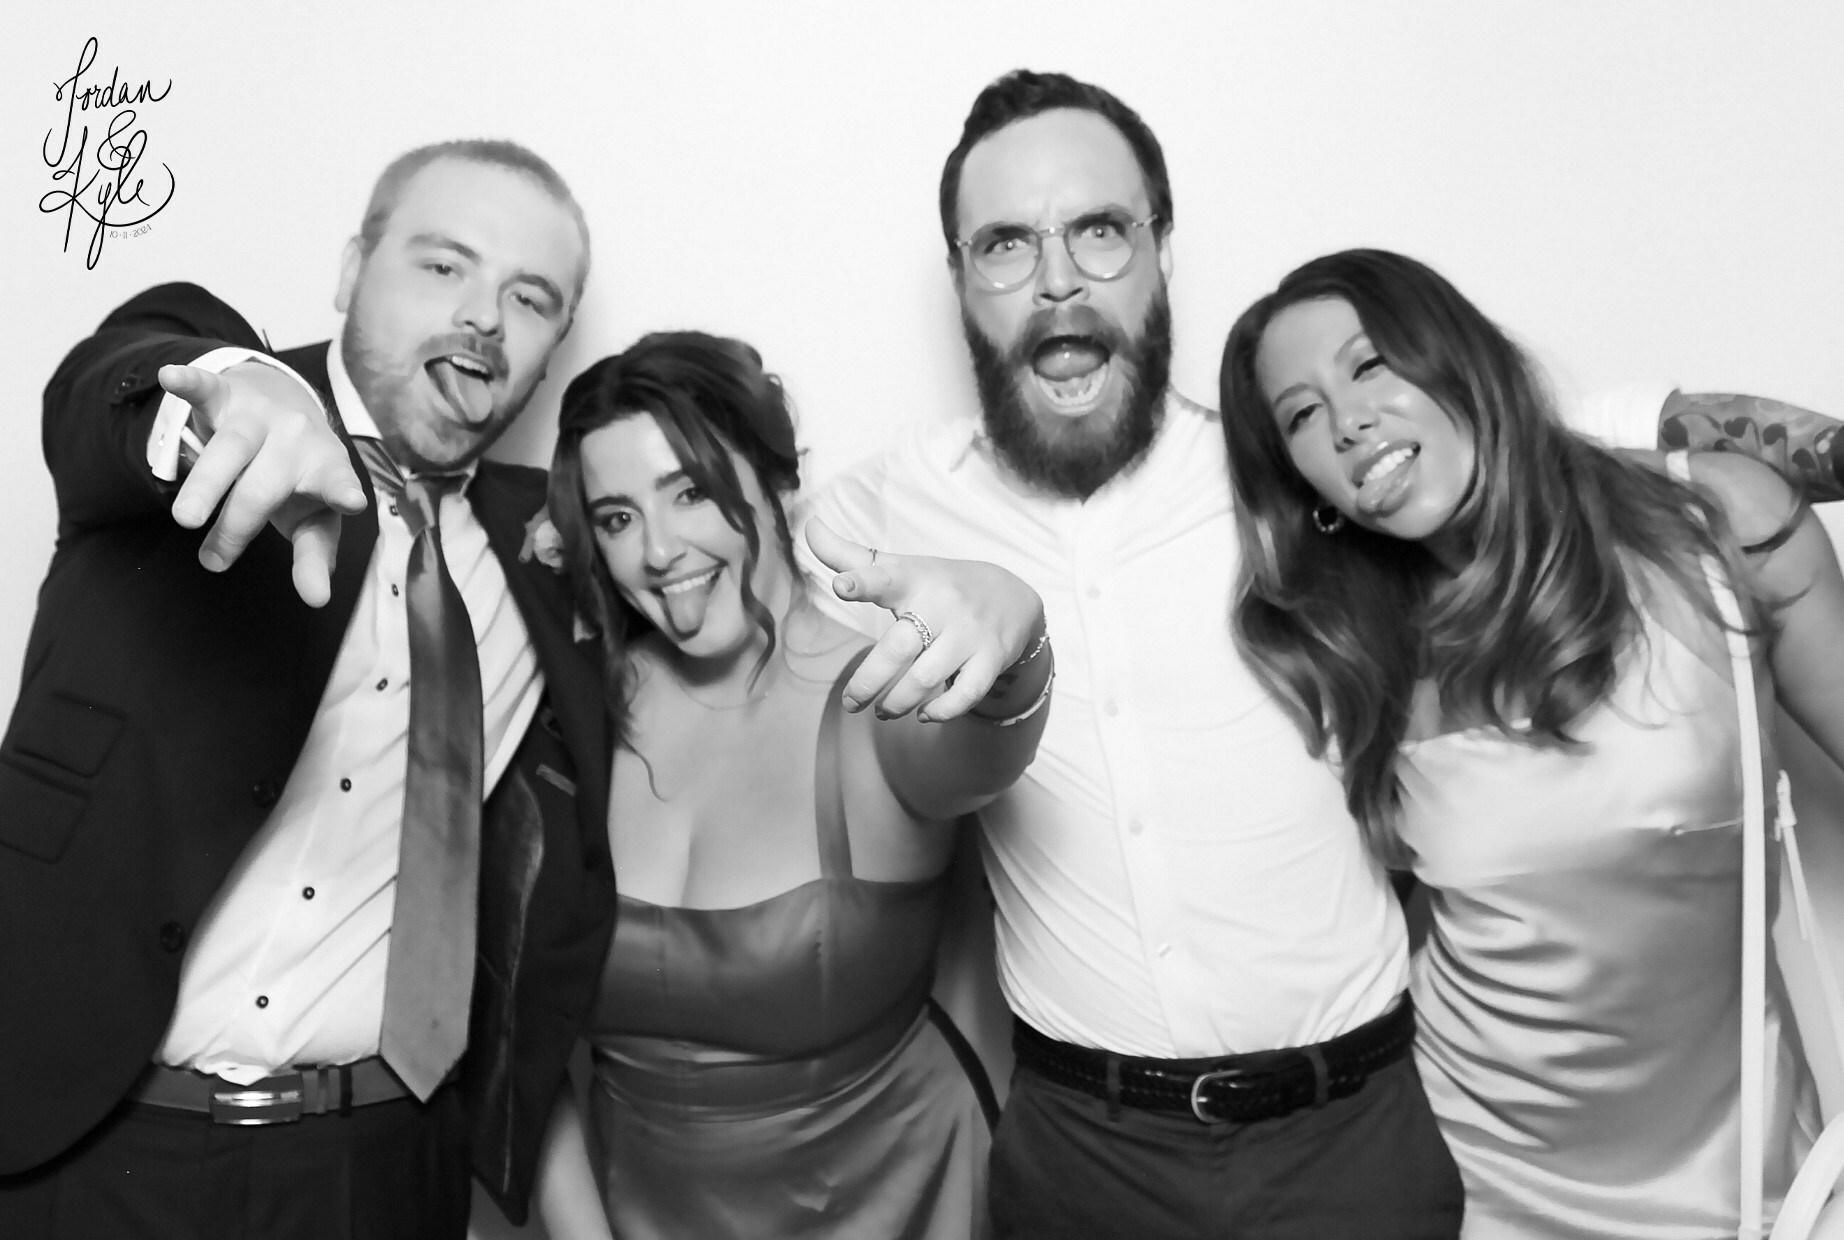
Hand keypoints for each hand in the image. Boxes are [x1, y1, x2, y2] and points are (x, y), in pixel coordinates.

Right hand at [160, 361, 367, 606]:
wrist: (289, 410)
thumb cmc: (301, 479)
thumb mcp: (313, 518)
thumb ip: (314, 557)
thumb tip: (317, 599)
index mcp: (326, 469)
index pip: (336, 483)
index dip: (342, 492)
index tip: (352, 503)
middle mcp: (296, 439)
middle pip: (263, 487)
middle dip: (237, 526)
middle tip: (214, 561)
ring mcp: (261, 417)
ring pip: (230, 450)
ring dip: (206, 484)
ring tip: (186, 519)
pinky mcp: (228, 397)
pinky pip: (208, 390)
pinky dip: (189, 384)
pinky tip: (171, 378)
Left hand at [804, 517, 1043, 721]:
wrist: (1013, 597)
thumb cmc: (940, 585)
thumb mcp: (900, 568)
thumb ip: (850, 556)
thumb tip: (810, 527)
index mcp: (912, 580)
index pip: (884, 577)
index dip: (861, 581)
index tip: (841, 586)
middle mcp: (941, 604)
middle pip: (898, 649)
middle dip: (868, 682)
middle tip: (850, 703)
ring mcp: (968, 634)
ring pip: (925, 678)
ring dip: (897, 703)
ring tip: (882, 711)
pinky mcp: (990, 659)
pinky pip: (965, 694)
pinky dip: (942, 711)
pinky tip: (926, 714)